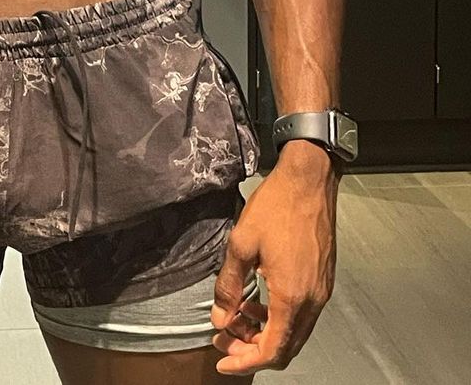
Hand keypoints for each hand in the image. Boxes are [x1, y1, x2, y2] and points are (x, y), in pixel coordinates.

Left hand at [210, 143, 339, 374]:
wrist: (309, 180)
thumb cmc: (278, 206)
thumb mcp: (241, 243)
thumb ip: (229, 285)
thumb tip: (220, 317)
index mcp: (292, 297)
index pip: (272, 351)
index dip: (246, 362)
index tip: (224, 361)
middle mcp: (312, 301)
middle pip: (285, 348)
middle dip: (252, 350)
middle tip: (225, 340)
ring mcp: (321, 292)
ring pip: (293, 332)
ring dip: (265, 333)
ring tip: (236, 318)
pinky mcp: (322, 281)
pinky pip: (300, 314)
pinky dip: (278, 318)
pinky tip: (257, 301)